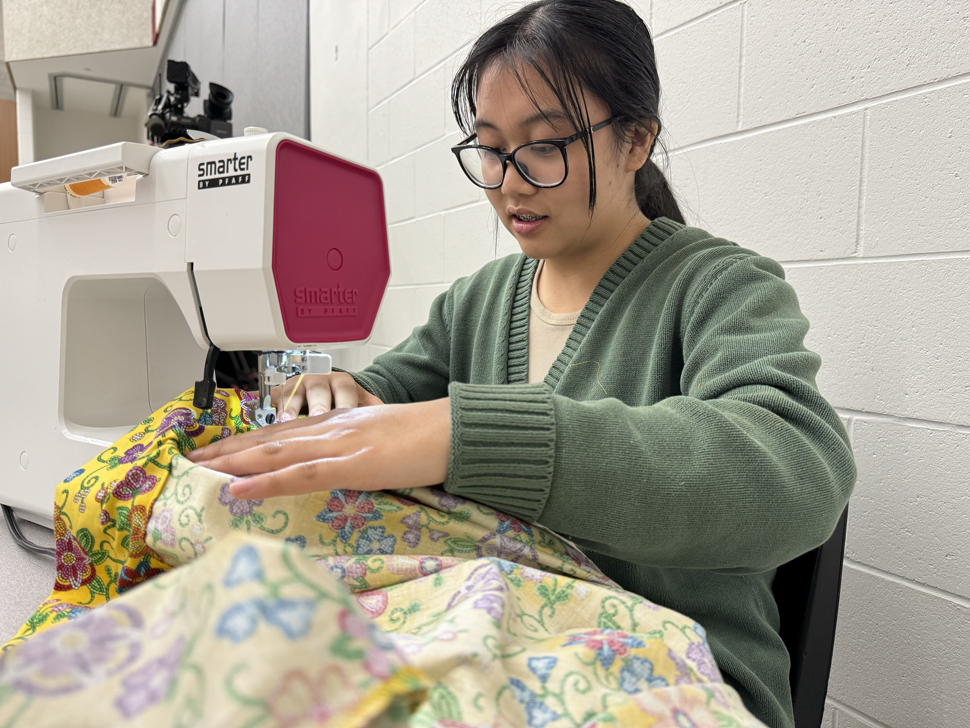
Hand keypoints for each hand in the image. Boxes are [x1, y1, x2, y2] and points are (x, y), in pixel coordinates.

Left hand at [184, 398, 450, 499]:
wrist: (455, 429)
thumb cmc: (427, 437)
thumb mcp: (384, 439)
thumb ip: (358, 449)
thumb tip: (342, 466)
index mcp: (338, 423)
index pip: (282, 430)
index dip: (246, 440)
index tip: (217, 449)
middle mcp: (331, 428)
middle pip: (269, 438)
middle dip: (227, 450)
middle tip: (189, 460)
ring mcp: (339, 444)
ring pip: (275, 452)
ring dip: (233, 462)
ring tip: (199, 471)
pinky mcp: (352, 465)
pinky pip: (301, 475)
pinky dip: (266, 481)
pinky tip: (239, 489)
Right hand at [271, 372, 383, 420]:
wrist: (332, 396)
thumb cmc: (349, 406)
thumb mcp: (365, 408)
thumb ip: (376, 416)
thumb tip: (393, 430)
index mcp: (344, 383)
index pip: (346, 390)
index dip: (345, 403)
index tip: (346, 416)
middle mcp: (321, 380)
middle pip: (318, 389)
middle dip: (317, 404)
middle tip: (317, 417)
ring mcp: (299, 385)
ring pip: (294, 392)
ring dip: (290, 407)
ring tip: (287, 421)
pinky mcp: (282, 393)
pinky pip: (275, 399)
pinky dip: (273, 410)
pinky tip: (272, 423)